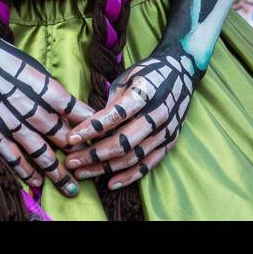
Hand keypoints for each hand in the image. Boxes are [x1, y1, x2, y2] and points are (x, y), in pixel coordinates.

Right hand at [0, 40, 93, 197]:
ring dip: (56, 172)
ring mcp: (13, 123)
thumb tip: (67, 109)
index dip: (90, 127)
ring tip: (69, 186)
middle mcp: (33, 108)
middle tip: (90, 167)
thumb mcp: (37, 69)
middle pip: (62, 137)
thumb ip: (51, 92)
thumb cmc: (7, 58)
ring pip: (40, 153)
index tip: (101, 137)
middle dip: (78, 154)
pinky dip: (26, 171)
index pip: (76, 112)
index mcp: (47, 89)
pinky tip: (37, 182)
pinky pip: (13, 156)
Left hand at [65, 44, 197, 190]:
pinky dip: (129, 176)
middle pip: (122, 142)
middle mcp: (158, 113)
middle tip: (71, 161)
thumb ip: (112, 103)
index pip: (115, 115)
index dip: (91, 128)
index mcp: (145, 92)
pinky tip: (110, 183)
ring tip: (82, 172)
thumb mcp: (127, 77)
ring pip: (132, 157)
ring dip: (105, 168)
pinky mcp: (170, 141)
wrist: (182, 70)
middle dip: (93, 154)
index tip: (71, 138)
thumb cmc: (148, 73)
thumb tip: (92, 127)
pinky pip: (148, 164)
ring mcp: (166, 130)